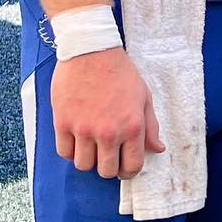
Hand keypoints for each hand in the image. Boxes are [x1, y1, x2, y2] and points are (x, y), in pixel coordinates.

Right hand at [50, 46, 164, 177]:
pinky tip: (76, 139)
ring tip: (90, 145)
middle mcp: (108, 132)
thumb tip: (158, 149)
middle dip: (108, 166)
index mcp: (132, 127)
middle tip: (106, 155)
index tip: (123, 166)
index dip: (128, 171)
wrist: (91, 50)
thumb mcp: (144, 96)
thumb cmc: (120, 72)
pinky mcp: (63, 122)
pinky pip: (64, 152)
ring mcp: (84, 129)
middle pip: (105, 171)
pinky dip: (70, 150)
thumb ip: (150, 126)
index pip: (131, 167)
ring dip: (88, 159)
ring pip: (83, 165)